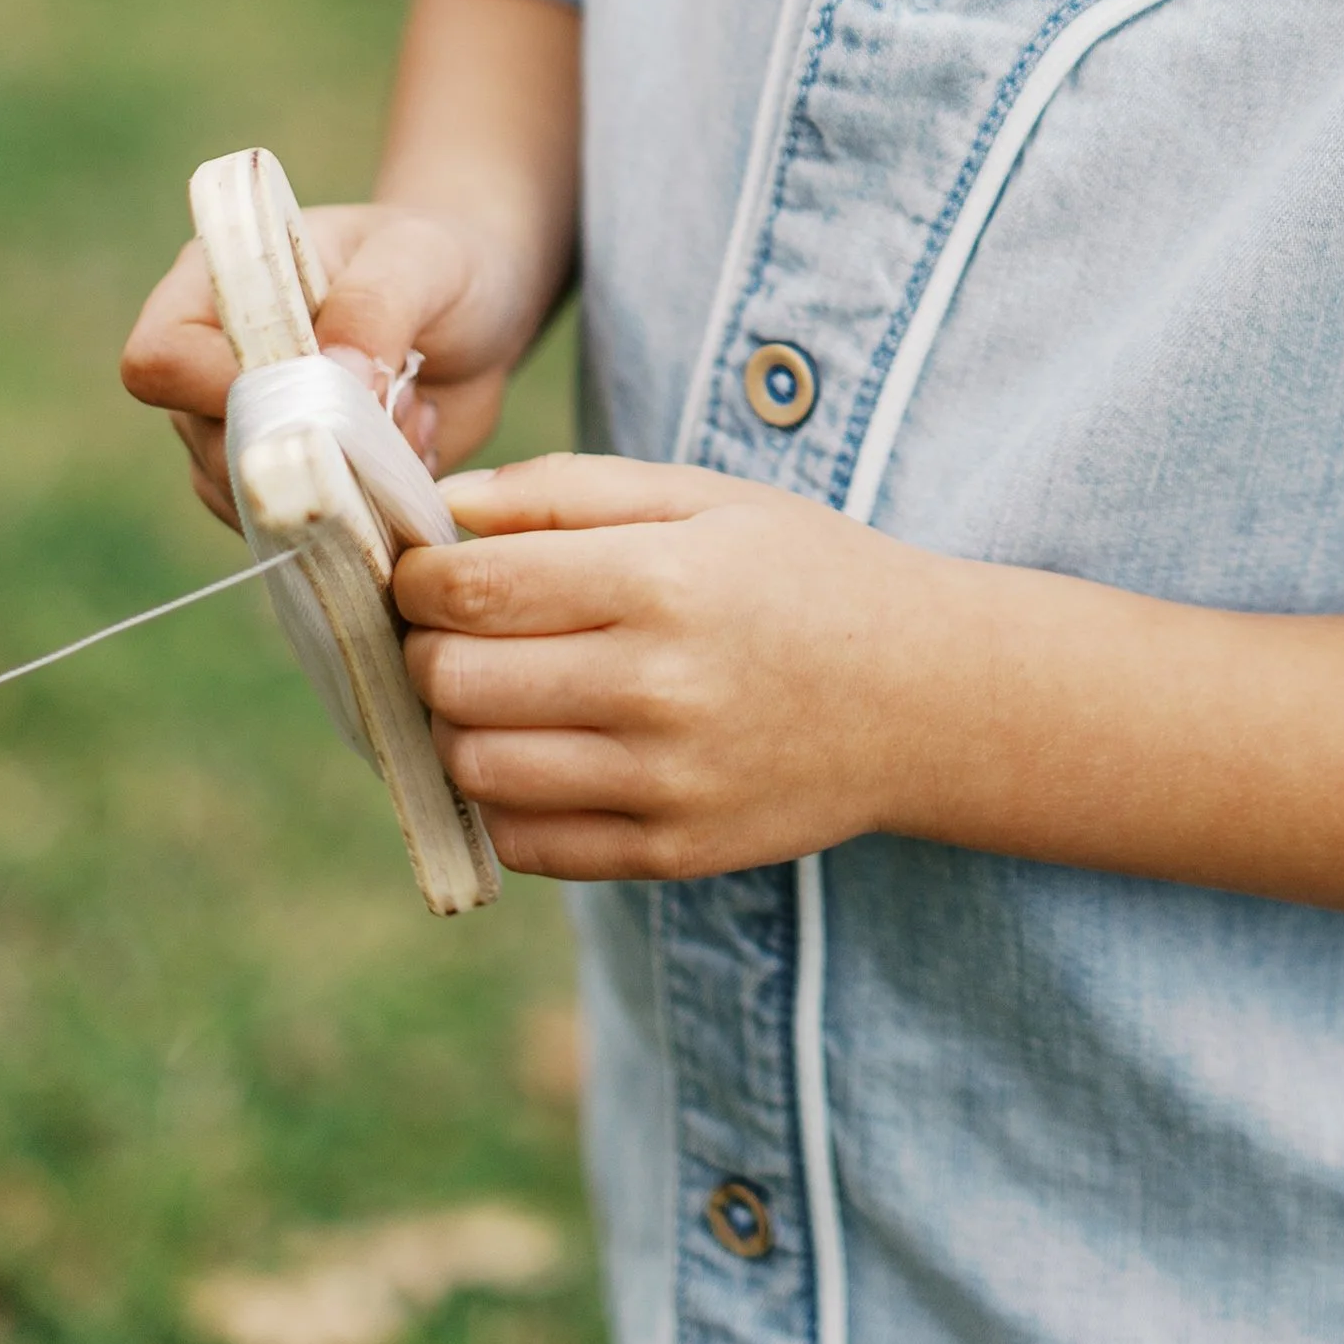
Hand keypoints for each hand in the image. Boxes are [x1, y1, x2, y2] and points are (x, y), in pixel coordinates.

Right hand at [120, 205, 538, 530]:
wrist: (477, 315)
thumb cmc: (436, 263)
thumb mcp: (418, 259)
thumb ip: (373, 306)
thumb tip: (332, 376)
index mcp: (215, 290)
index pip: (161, 359)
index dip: (220, 386)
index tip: (320, 376)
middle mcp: (209, 372)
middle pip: (211, 447)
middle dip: (316, 440)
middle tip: (397, 397)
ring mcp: (246, 437)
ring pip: (260, 502)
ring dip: (353, 475)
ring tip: (412, 411)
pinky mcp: (293, 485)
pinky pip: (311, 526)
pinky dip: (373, 500)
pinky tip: (414, 444)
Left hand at [397, 455, 940, 881]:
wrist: (925, 693)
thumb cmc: (807, 573)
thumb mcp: (706, 497)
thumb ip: (571, 490)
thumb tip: (448, 510)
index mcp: (663, 581)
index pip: (475, 589)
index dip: (417, 579)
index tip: (419, 571)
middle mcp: (657, 687)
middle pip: (457, 682)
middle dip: (423, 650)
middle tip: (441, 630)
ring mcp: (662, 783)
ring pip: (477, 767)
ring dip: (453, 727)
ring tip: (486, 689)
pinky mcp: (669, 852)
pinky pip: (528, 842)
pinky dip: (502, 797)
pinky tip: (533, 750)